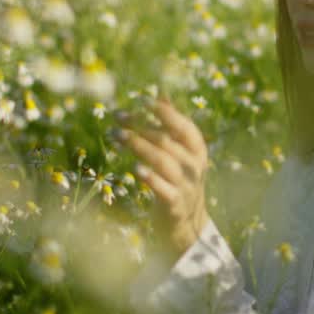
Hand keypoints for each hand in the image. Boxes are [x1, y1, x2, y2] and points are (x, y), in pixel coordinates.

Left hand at [114, 94, 210, 255]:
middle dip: (140, 126)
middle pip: (166, 140)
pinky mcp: (174, 204)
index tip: (141, 100)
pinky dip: (150, 177)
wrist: (187, 221)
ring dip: (138, 145)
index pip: (182, 125)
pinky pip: (162, 188)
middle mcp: (194, 165)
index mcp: (197, 148)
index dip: (163, 111)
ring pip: (162, 160)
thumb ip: (172, 122)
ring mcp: (186, 184)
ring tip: (116, 135)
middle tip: (117, 116)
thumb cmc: (179, 177)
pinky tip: (136, 168)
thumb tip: (162, 91)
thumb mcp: (181, 150)